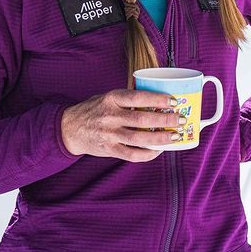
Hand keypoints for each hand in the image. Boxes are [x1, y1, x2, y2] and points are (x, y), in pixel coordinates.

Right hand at [61, 89, 185, 161]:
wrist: (70, 128)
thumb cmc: (94, 109)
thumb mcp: (108, 96)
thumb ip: (128, 98)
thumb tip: (156, 98)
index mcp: (111, 98)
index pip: (137, 97)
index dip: (156, 99)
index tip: (172, 101)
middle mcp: (110, 116)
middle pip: (142, 119)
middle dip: (164, 120)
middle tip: (180, 119)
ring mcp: (109, 135)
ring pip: (139, 139)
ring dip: (160, 138)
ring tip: (174, 136)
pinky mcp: (109, 150)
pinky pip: (132, 155)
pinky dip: (147, 154)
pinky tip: (158, 150)